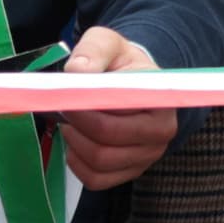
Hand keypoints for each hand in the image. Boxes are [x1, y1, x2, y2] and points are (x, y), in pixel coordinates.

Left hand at [55, 28, 174, 189]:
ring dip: (75, 144)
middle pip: (107, 143)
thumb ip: (93, 50)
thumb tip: (77, 72)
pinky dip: (77, 164)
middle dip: (76, 126)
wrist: (132, 81)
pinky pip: (97, 180)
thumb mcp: (107, 42)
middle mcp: (162, 132)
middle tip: (61, 109)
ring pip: (100, 163)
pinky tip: (75, 142)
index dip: (87, 109)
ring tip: (69, 122)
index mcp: (161, 98)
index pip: (120, 112)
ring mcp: (148, 156)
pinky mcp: (131, 171)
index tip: (66, 98)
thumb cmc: (120, 62)